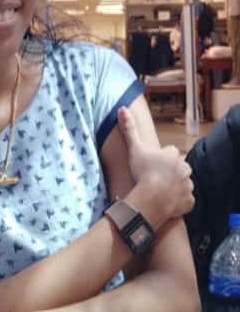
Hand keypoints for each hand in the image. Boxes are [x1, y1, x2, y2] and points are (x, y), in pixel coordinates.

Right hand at [117, 106, 193, 225]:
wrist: (152, 198)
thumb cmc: (144, 171)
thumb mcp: (135, 148)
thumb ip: (129, 129)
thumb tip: (122, 108)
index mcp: (173, 154)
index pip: (170, 153)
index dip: (161, 158)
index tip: (152, 164)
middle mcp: (184, 167)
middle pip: (179, 168)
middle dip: (171, 172)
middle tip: (156, 179)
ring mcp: (188, 185)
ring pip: (183, 184)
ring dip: (175, 187)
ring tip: (160, 193)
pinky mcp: (190, 201)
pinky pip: (186, 201)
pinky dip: (179, 202)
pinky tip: (167, 203)